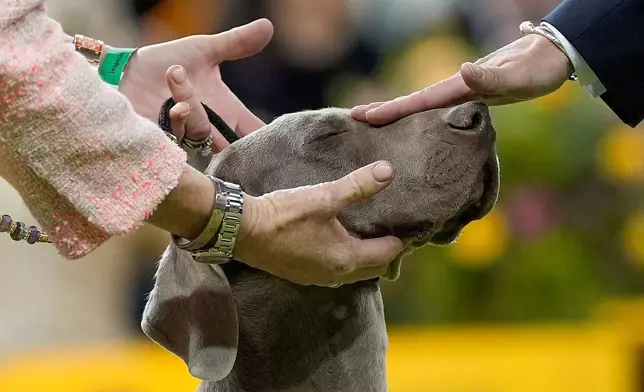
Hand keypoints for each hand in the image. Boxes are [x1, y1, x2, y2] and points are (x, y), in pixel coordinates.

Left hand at [117, 19, 273, 149]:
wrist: (124, 71)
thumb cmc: (165, 62)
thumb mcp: (204, 50)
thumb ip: (236, 43)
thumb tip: (268, 26)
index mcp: (226, 110)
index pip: (254, 132)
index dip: (266, 139)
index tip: (273, 136)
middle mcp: (210, 128)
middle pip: (235, 144)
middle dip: (233, 134)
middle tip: (223, 108)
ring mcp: (187, 138)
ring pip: (202, 133)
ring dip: (191, 105)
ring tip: (175, 74)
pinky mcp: (165, 144)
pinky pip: (177, 139)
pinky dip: (175, 117)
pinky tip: (168, 101)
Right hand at [164, 72, 403, 285]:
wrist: (241, 229)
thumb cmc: (284, 214)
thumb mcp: (324, 196)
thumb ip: (358, 185)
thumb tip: (389, 171)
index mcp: (346, 258)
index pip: (387, 252)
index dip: (401, 239)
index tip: (411, 224)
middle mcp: (334, 274)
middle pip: (374, 268)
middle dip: (387, 252)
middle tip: (394, 230)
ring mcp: (316, 277)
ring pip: (354, 271)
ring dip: (366, 257)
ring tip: (371, 235)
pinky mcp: (301, 273)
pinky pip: (335, 270)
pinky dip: (346, 258)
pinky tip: (340, 241)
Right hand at [351, 34, 572, 124]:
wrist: (550, 56)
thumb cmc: (535, 68)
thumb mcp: (517, 75)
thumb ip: (491, 76)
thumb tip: (462, 70)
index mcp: (459, 86)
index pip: (418, 100)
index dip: (391, 109)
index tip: (363, 116)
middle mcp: (455, 88)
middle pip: (412, 103)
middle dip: (383, 110)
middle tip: (353, 119)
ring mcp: (461, 93)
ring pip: (421, 106)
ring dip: (396, 113)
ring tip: (373, 123)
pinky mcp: (470, 98)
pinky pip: (435, 110)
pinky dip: (418, 116)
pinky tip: (413, 125)